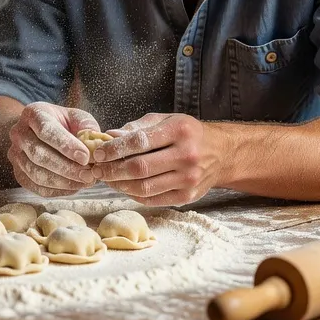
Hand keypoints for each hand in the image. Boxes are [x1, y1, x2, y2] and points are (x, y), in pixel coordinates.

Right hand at [6, 102, 100, 196]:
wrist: (42, 131)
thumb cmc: (64, 123)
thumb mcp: (76, 117)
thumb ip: (86, 126)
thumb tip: (94, 143)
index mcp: (33, 114)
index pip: (46, 130)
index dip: (66, 145)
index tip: (85, 157)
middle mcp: (19, 133)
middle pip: (39, 155)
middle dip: (66, 168)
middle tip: (89, 175)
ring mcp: (16, 154)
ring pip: (36, 173)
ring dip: (63, 181)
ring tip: (86, 181)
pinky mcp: (19, 173)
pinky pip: (36, 187)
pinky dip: (57, 190)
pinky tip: (75, 187)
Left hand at [93, 113, 221, 205]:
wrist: (222, 154)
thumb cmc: (188, 134)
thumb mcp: (166, 120)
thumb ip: (137, 127)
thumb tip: (109, 136)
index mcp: (179, 131)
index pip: (139, 142)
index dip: (114, 149)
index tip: (97, 153)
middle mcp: (186, 156)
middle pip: (139, 168)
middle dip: (112, 170)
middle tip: (97, 169)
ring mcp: (188, 179)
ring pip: (144, 187)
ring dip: (120, 185)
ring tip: (107, 179)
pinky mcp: (187, 197)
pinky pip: (153, 199)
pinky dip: (134, 195)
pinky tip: (124, 187)